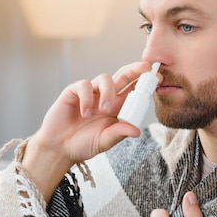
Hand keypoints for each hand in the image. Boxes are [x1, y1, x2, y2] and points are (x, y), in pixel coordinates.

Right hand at [23, 61, 157, 200]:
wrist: (58, 148)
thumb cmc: (83, 144)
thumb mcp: (104, 142)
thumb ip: (118, 134)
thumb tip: (137, 131)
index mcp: (117, 108)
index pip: (133, 90)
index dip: (144, 83)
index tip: (157, 77)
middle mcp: (105, 97)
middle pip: (123, 76)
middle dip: (135, 70)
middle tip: (145, 68)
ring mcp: (90, 93)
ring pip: (105, 79)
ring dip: (108, 93)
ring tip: (104, 110)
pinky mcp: (73, 92)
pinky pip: (84, 86)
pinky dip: (87, 98)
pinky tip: (85, 113)